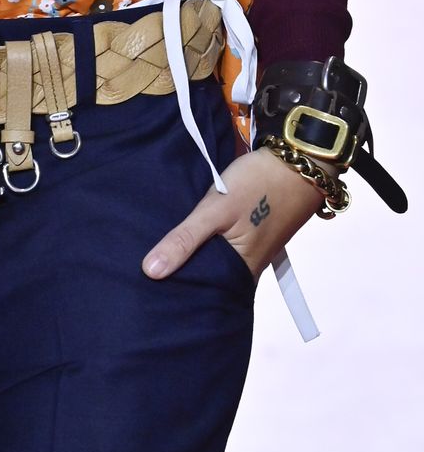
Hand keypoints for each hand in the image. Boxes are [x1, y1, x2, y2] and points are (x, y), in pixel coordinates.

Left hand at [141, 145, 337, 284]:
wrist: (302, 159)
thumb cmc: (259, 184)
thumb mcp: (215, 209)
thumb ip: (184, 240)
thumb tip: (151, 272)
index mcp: (241, 271)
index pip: (201, 292)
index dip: (176, 289)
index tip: (149, 287)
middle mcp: (250, 268)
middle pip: (210, 278)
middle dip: (185, 274)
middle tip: (149, 271)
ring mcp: (256, 251)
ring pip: (218, 262)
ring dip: (197, 258)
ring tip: (162, 256)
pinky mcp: (257, 235)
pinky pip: (228, 248)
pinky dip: (211, 245)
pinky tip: (191, 238)